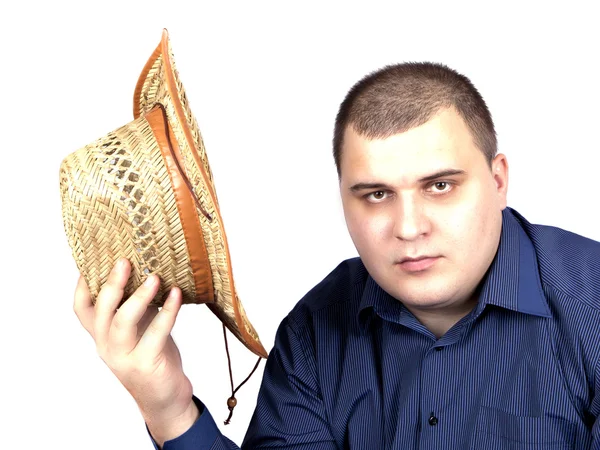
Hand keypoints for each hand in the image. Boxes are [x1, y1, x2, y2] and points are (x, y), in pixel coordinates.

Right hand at [73, 258, 198, 443]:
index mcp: (102, 336)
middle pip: (101, 311)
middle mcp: (107, 346)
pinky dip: (168, 311)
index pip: (82, 309)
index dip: (84, 285)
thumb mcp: (141, 329)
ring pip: (123, 322)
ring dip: (139, 296)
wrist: (165, 400)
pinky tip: (176, 295)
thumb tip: (149, 272)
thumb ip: (139, 308)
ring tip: (154, 277)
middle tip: (125, 261)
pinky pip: (156, 333)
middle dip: (112, 283)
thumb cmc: (154, 359)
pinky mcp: (146, 364)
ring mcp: (124, 357)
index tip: (93, 260)